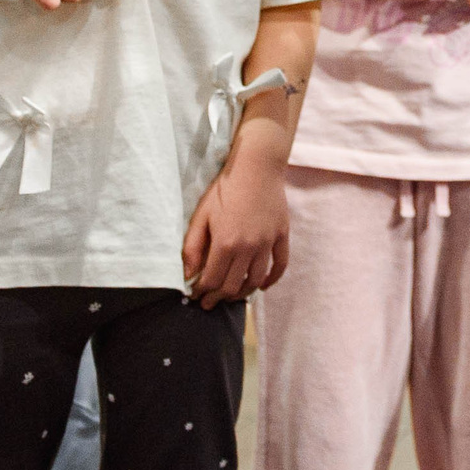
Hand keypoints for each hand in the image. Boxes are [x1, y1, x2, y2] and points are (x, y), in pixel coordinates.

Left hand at [180, 159, 288, 305]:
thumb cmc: (224, 189)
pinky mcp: (282, 236)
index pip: (212, 280)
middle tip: (210, 302)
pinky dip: (272, 280)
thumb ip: (192, 248)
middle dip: (218, 297)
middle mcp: (248, 248)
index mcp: (225, 244)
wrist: (256, 167)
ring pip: (255, 280)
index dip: (202, 292)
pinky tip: (262, 286)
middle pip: (232, 285)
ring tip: (231, 294)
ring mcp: (267, 243)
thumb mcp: (201, 216)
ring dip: (242, 293)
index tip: (196, 295)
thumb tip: (188, 275)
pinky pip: (280, 265)